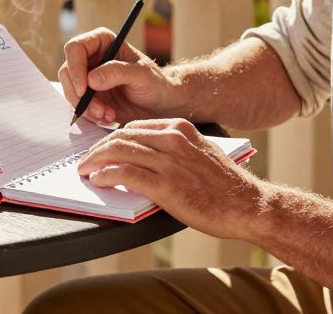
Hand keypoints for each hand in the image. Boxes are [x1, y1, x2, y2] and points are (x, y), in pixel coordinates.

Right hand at [59, 28, 178, 123]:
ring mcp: (87, 76)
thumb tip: (91, 79)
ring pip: (70, 90)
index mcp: (102, 41)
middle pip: (67, 71)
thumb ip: (117, 72)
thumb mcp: (141, 75)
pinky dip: (89, 114)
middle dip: (80, 95)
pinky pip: (77, 104)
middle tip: (99, 110)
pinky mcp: (88, 95)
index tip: (84, 90)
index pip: (75, 48)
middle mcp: (91, 57)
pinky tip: (108, 116)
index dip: (75, 68)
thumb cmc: (156, 83)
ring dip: (86, 107)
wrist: (160, 104)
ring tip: (108, 115)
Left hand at [77, 118, 264, 239]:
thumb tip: (147, 157)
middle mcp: (173, 139)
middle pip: (121, 136)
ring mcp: (168, 161)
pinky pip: (124, 174)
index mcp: (181, 128)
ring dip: (95, 160)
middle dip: (98, 148)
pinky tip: (98, 180)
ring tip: (85, 170)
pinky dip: (106, 175)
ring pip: (118, 151)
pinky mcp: (165, 185)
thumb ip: (175, 150)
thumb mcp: (200, 153)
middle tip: (86, 160)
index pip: (134, 128)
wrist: (247, 205)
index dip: (112, 139)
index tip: (102, 149)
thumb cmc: (225, 185)